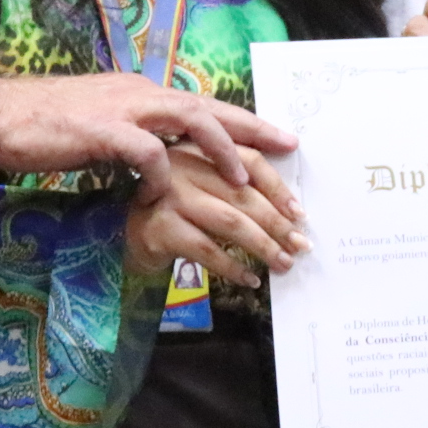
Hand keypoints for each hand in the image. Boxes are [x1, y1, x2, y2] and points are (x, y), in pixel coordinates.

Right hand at [0, 72, 297, 198]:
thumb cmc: (46, 127)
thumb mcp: (103, 129)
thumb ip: (136, 138)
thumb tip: (163, 159)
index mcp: (143, 93)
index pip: (205, 105)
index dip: (244, 124)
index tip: (280, 141)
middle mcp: (140, 94)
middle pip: (210, 107)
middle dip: (253, 131)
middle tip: (289, 152)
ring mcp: (122, 109)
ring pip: (189, 118)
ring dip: (220, 150)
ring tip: (243, 182)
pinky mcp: (101, 131)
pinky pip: (144, 151)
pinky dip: (160, 175)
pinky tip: (163, 197)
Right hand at [126, 142, 307, 288]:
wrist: (127, 234)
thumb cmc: (176, 209)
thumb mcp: (205, 188)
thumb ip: (238, 185)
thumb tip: (292, 211)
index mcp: (200, 148)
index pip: (249, 160)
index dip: (278, 188)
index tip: (300, 213)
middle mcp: (182, 165)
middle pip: (243, 195)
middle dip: (278, 224)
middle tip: (300, 245)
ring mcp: (169, 195)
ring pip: (230, 222)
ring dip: (263, 246)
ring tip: (282, 263)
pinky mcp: (160, 227)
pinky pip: (208, 250)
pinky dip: (233, 267)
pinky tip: (250, 278)